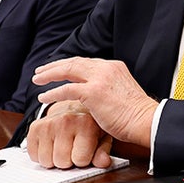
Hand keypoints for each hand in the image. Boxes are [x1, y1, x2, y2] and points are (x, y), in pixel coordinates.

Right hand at [26, 99, 113, 168]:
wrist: (76, 109)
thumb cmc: (91, 126)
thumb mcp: (103, 137)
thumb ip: (103, 151)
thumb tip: (103, 162)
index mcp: (86, 123)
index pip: (80, 160)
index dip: (84, 160)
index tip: (86, 151)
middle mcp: (65, 121)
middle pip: (62, 162)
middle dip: (68, 161)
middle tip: (73, 149)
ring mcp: (49, 123)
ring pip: (47, 160)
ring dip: (54, 159)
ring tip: (63, 147)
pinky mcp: (35, 127)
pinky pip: (33, 154)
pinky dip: (41, 155)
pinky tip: (52, 146)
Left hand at [32, 57, 157, 148]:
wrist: (146, 120)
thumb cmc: (137, 115)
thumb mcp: (122, 93)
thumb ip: (107, 89)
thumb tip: (95, 98)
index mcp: (114, 67)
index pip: (86, 62)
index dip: (69, 65)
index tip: (58, 69)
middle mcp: (106, 68)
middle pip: (74, 62)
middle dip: (55, 66)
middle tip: (41, 71)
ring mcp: (99, 78)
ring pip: (68, 70)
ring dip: (50, 74)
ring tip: (37, 79)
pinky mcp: (93, 91)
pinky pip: (66, 89)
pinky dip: (52, 92)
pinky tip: (44, 97)